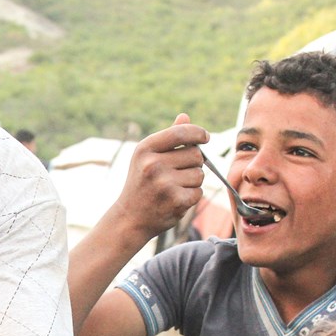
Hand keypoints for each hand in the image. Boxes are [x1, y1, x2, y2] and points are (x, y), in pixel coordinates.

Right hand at [113, 116, 208, 238]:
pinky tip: (175, 199)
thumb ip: (167, 138)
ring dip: (193, 180)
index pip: (180, 132)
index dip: (198, 133)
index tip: (205, 137)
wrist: (130, 218)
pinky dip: (191, 196)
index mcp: (145, 149)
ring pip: (199, 174)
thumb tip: (185, 117)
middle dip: (194, 162)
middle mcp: (153, 165)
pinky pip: (198, 192)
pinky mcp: (176, 201)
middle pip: (195, 154)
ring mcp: (165, 184)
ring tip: (174, 187)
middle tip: (179, 172)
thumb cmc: (141, 183)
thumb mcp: (146, 157)